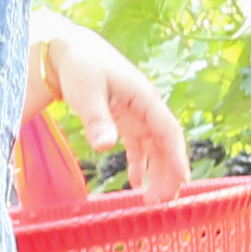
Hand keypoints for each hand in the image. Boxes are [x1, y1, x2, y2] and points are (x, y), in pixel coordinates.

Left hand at [33, 16, 188, 195]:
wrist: (68, 49)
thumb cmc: (80, 65)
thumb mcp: (88, 92)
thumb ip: (97, 120)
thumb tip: (106, 146)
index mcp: (145, 98)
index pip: (169, 131)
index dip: (177, 157)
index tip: (182, 182)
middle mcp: (146, 107)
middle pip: (165, 144)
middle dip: (168, 173)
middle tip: (163, 202)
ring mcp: (136, 114)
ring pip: (154, 147)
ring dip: (156, 172)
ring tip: (153, 200)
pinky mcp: (124, 118)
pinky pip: (139, 145)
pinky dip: (139, 164)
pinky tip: (136, 183)